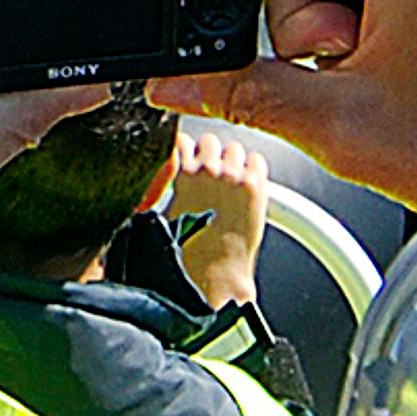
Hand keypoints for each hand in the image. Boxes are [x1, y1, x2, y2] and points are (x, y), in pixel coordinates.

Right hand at [165, 122, 270, 309]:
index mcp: (180, 174)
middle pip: (209, 140)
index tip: (187, 162)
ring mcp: (233, 176)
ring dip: (232, 161)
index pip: (181, 141)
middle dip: (209, 154)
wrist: (215, 275)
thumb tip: (167, 169)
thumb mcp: (159, 216)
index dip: (185, 152)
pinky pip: (257, 160)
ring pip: (234, 148)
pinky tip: (247, 189)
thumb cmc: (186, 254)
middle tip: (210, 176)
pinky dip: (253, 170)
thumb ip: (160, 187)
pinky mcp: (255, 187)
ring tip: (230, 184)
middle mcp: (207, 170)